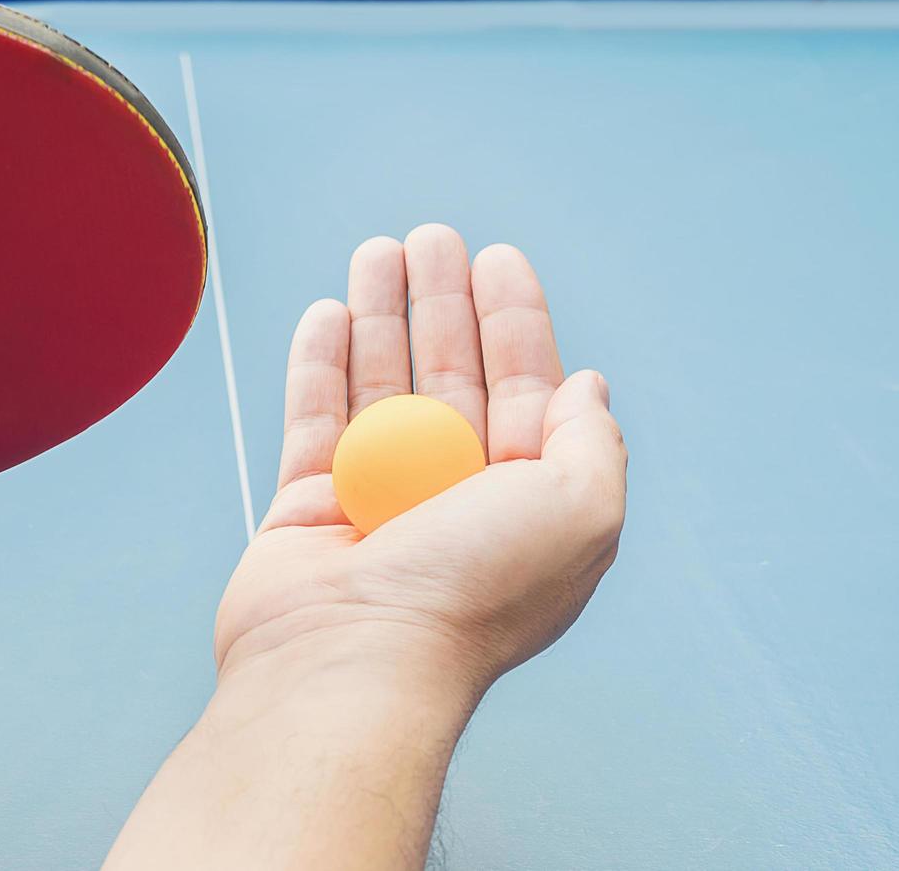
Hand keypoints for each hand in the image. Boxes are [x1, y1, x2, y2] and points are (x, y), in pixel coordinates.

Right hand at [106, 225, 625, 869]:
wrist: (353, 661)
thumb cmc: (471, 590)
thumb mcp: (579, 512)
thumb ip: (590, 443)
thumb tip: (588, 386)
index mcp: (523, 501)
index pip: (524, 387)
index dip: (514, 318)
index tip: (495, 257)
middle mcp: (452, 497)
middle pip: (449, 374)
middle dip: (443, 302)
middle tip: (431, 236)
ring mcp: (377, 500)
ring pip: (379, 386)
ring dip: (380, 315)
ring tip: (376, 250)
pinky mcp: (308, 507)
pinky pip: (314, 419)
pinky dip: (320, 364)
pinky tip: (328, 313)